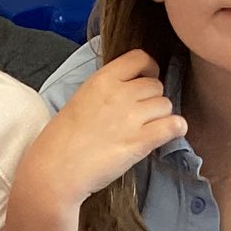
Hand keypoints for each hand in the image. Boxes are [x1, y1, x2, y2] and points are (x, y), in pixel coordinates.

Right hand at [26, 49, 187, 203]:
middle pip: (156, 85)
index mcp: (102, 80)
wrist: (54, 172)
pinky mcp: (140, 141)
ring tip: (147, 130)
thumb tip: (128, 93)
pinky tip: (169, 134)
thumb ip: (105, 92)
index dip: (148, 69)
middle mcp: (119, 94)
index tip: (145, 82)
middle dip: (152, 100)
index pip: (140, 58)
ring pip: (166, 105)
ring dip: (161, 117)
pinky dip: (176, 129)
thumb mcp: (80, 101)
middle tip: (140, 117)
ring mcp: (131, 117)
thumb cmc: (60, 141)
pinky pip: (173, 125)